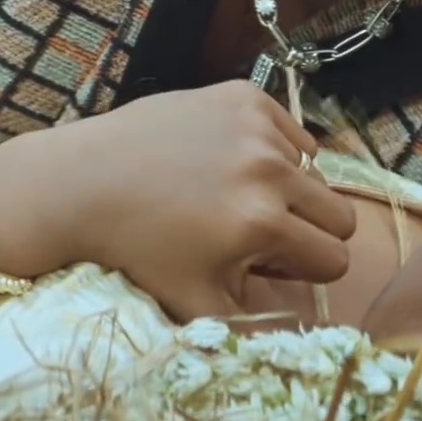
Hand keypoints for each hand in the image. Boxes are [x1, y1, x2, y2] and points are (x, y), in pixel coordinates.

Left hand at [0, 80, 356, 321]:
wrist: (81, 183)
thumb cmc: (136, 249)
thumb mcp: (194, 302)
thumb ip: (255, 322)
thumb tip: (303, 325)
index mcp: (262, 223)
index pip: (334, 258)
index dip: (306, 269)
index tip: (274, 263)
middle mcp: (270, 170)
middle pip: (340, 214)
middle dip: (310, 230)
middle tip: (266, 231)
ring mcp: (258, 126)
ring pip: (313, 171)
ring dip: (285, 187)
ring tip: (232, 191)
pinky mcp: (244, 95)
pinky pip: (287, 129)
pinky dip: (270, 147)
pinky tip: (227, 158)